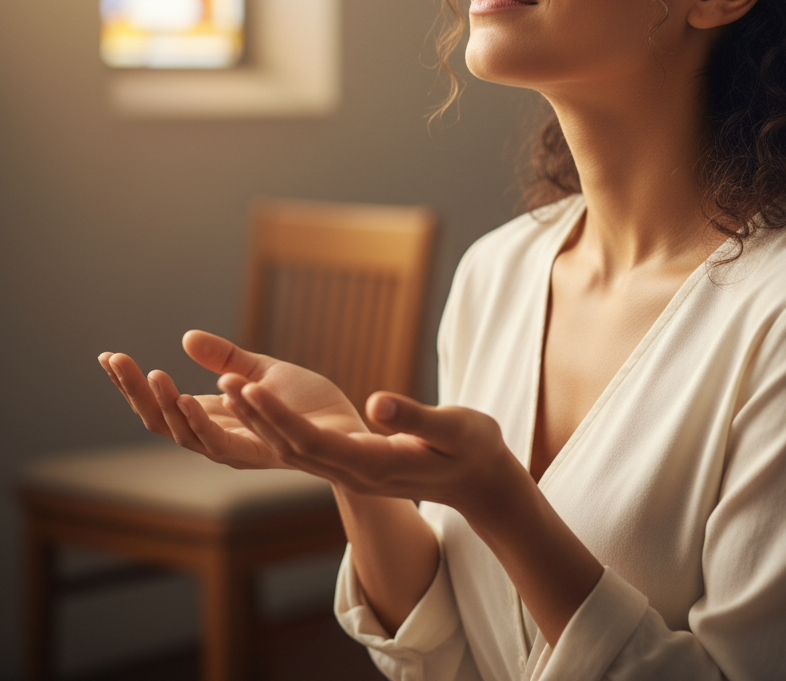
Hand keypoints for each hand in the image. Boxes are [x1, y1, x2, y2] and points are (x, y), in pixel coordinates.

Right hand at [98, 331, 368, 469]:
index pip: (162, 406)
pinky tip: (217, 388)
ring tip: (159, 375)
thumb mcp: (263, 372)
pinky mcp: (281, 449)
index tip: (108, 356)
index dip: (133, 385)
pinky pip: (246, 439)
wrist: (352, 430)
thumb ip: (226, 359)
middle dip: (139, 395)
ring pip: (201, 439)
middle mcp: (225, 440)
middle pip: (168, 425)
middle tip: (117, 361)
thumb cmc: (309, 405)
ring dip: (178, 408)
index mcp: (216, 420)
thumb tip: (185, 337)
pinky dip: (231, 414)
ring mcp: (250, 449)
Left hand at [226, 374, 520, 521]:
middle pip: (293, 448)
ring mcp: (353, 472)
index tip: (251, 387)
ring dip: (262, 421)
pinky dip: (279, 426)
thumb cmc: (474, 450)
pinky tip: (262, 405)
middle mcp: (356, 474)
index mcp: (376, 465)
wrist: (483, 483)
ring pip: (295, 449)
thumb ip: (415, 418)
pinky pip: (306, 448)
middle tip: (225, 380)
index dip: (278, 417)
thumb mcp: (453, 429)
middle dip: (256, 416)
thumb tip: (376, 403)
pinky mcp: (355, 464)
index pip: (314, 443)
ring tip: (232, 386)